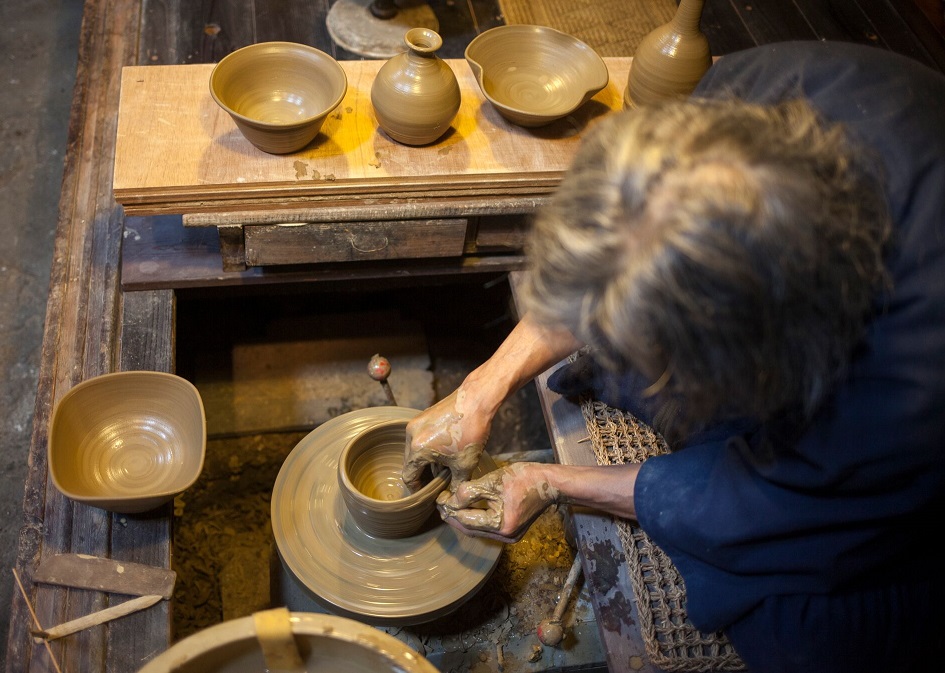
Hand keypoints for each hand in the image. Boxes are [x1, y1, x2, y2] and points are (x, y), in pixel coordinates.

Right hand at [403, 390, 492, 489]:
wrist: (476, 399)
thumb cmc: (471, 431)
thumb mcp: (465, 464)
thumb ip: (456, 485)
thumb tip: (452, 498)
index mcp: (418, 449)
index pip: (408, 476)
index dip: (416, 488)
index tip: (425, 495)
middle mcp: (411, 435)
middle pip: (410, 462)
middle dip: (422, 474)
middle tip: (435, 484)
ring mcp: (416, 423)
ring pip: (415, 450)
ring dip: (426, 461)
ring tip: (443, 468)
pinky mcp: (423, 416)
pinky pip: (420, 438)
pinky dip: (429, 448)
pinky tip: (445, 452)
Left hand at [435, 463, 558, 542]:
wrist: (550, 483)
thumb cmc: (524, 478)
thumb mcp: (493, 481)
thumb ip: (469, 492)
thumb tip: (451, 501)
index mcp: (501, 525)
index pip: (467, 520)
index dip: (450, 510)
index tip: (439, 499)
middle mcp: (505, 536)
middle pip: (471, 529)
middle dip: (455, 517)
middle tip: (440, 505)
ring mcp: (510, 536)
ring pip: (478, 530)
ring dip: (464, 519)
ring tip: (450, 507)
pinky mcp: (511, 531)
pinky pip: (487, 527)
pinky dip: (476, 519)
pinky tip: (467, 510)